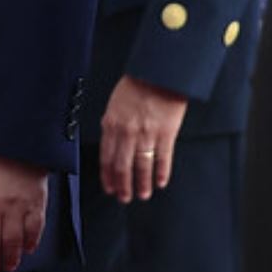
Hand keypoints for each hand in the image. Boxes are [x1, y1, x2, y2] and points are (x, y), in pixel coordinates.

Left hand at [99, 75, 188, 202]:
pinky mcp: (165, 134)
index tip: (109, 187)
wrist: (158, 73)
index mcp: (111, 123)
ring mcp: (146, 134)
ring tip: (142, 194)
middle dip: (122, 185)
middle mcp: (126, 131)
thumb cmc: (136, 87)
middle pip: (121, 165)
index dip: (107, 175)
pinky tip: (160, 182)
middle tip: (124, 197)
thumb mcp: (115, 104)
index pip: (106, 156)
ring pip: (141, 166)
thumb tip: (111, 145)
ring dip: (141, 183)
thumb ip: (113, 125)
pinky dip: (160, 173)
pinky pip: (162, 159)